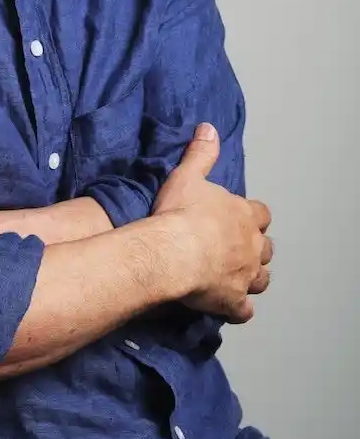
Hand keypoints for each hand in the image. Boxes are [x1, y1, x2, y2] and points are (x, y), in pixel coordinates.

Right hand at [153, 123, 272, 322]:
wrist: (171, 252)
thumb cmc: (180, 212)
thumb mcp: (188, 175)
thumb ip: (201, 154)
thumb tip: (209, 128)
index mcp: (244, 215)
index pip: (261, 214)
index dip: (252, 217)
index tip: (239, 217)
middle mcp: (252, 246)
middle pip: (266, 249)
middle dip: (255, 248)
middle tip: (235, 248)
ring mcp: (245, 276)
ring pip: (261, 279)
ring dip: (252, 278)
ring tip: (237, 277)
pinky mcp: (233, 301)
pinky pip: (243, 310)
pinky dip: (238, 309)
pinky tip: (229, 307)